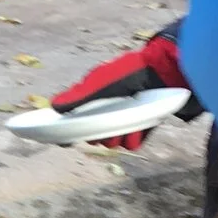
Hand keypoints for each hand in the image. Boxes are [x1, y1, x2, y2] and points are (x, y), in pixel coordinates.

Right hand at [51, 28, 196, 148]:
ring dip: (117, 137)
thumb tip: (54, 106)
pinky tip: (138, 125)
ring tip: (126, 122)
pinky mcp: (140, 131)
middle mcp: (106, 115)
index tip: (65, 140)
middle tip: (105, 124)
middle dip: (97, 135)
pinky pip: (131, 145)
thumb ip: (79, 96)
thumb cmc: (130, 72)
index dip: (69, 134)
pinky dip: (133, 137)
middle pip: (92, 138)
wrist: (164, 72)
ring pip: (111, 144)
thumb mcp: (101, 82)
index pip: (74, 124)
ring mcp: (123, 124)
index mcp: (93, 102)